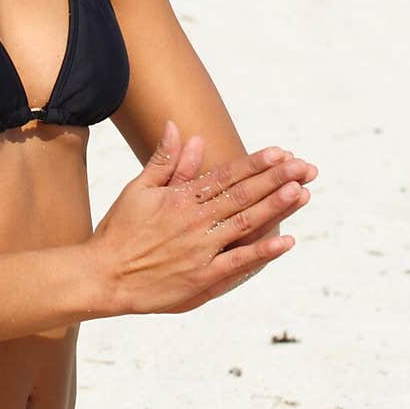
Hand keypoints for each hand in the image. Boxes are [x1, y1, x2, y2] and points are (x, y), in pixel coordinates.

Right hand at [87, 120, 315, 316]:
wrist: (103, 276)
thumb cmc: (120, 230)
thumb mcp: (138, 189)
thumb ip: (166, 161)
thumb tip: (183, 130)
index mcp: (182, 198)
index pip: (226, 175)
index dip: (256, 163)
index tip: (281, 152)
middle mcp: (196, 221)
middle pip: (244, 196)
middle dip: (277, 180)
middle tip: (306, 167)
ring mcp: (202, 250)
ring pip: (246, 224)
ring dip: (276, 207)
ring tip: (302, 192)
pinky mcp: (203, 279)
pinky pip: (239, 263)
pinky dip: (263, 252)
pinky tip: (286, 241)